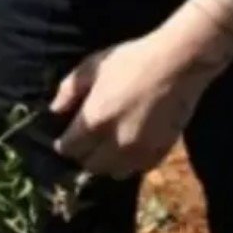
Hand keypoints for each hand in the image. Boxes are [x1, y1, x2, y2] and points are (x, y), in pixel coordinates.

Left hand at [49, 30, 213, 178]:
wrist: (177, 64)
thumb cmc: (131, 60)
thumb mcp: (91, 66)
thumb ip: (68, 90)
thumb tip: (54, 110)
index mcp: (95, 120)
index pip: (70, 149)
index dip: (64, 143)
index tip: (64, 137)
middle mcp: (117, 142)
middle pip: (90, 165)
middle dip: (83, 155)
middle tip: (85, 141)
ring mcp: (141, 150)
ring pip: (115, 173)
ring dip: (107, 163)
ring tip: (107, 147)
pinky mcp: (161, 151)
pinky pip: (139, 169)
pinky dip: (130, 163)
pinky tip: (129, 147)